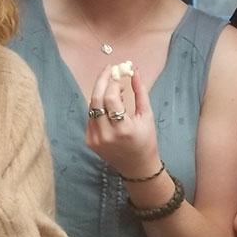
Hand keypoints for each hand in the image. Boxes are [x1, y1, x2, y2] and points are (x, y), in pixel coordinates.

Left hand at [84, 64, 160, 178]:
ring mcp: (95, 139)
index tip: (119, 73)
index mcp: (123, 129)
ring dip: (101, 93)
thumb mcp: (147, 116)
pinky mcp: (89, 141)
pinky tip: (109, 105)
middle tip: (109, 70)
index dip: (114, 82)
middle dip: (102, 81)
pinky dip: (98, 107)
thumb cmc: (146, 141)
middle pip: (96, 100)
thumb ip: (140, 92)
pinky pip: (90, 117)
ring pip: (92, 107)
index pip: (112, 98)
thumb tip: (135, 71)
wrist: (137, 167)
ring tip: (114, 89)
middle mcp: (106, 135)